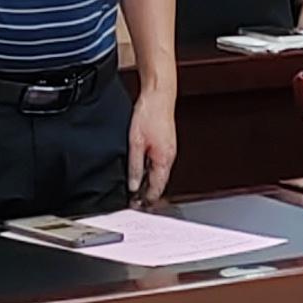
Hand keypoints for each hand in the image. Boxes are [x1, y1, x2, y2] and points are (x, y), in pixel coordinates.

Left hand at [126, 83, 179, 203]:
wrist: (159, 96)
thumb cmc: (149, 115)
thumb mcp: (136, 143)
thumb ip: (135, 166)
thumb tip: (133, 184)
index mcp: (164, 160)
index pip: (157, 188)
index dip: (147, 199)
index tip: (137, 205)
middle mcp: (169, 156)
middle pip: (159, 182)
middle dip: (148, 192)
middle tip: (134, 199)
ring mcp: (169, 150)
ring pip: (159, 172)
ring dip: (148, 181)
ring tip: (135, 187)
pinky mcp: (166, 143)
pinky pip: (159, 162)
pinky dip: (150, 170)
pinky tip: (141, 169)